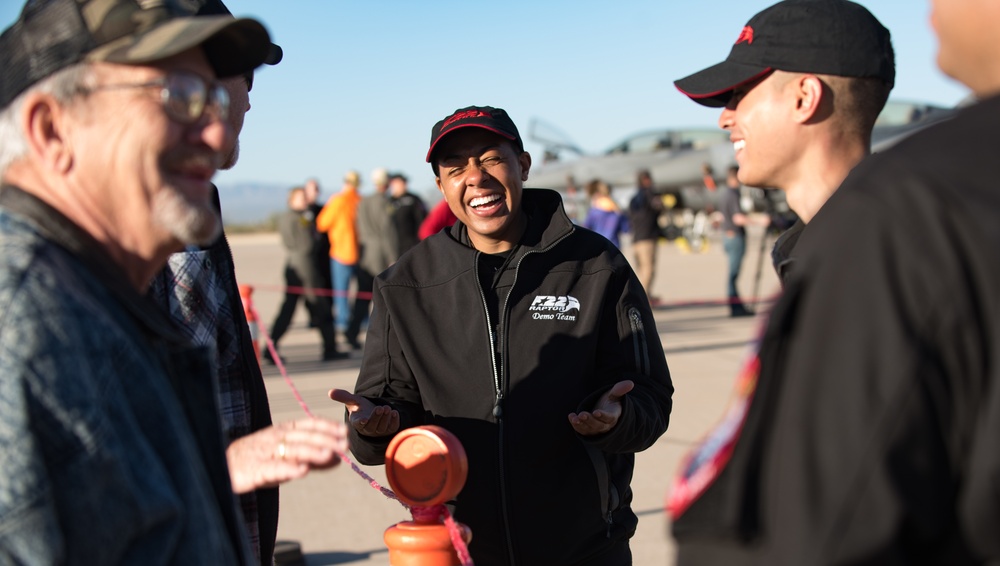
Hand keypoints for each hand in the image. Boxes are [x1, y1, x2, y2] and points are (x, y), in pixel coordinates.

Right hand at [226, 417, 346, 493]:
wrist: (222, 466)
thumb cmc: (259, 460)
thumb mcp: (286, 456)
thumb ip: (311, 458)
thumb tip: (338, 459)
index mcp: (283, 430)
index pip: (309, 424)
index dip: (328, 426)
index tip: (345, 431)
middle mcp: (275, 437)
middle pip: (305, 437)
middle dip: (327, 440)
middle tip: (346, 446)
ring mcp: (265, 452)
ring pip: (292, 451)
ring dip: (313, 453)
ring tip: (331, 455)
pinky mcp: (255, 470)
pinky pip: (274, 469)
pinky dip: (288, 469)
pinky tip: (302, 471)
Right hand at [328, 388, 399, 436]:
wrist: (373, 411)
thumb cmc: (361, 407)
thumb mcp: (353, 401)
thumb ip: (343, 397)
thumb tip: (330, 392)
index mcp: (357, 422)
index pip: (358, 425)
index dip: (361, 422)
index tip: (364, 419)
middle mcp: (367, 429)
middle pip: (372, 426)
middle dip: (376, 417)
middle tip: (379, 408)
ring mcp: (378, 431)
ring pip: (382, 427)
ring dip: (385, 418)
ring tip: (387, 408)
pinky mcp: (388, 430)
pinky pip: (392, 427)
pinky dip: (394, 420)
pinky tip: (394, 413)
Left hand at [568, 380, 633, 435]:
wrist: (602, 412)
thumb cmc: (610, 403)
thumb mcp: (614, 395)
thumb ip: (620, 389)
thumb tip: (630, 383)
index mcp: (613, 416)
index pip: (610, 418)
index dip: (603, 416)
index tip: (596, 412)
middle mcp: (605, 425)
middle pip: (598, 425)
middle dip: (590, 420)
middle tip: (582, 414)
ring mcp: (596, 430)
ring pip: (589, 429)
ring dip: (581, 424)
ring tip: (575, 418)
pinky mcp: (587, 431)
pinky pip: (581, 430)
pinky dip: (576, 425)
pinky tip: (571, 417)